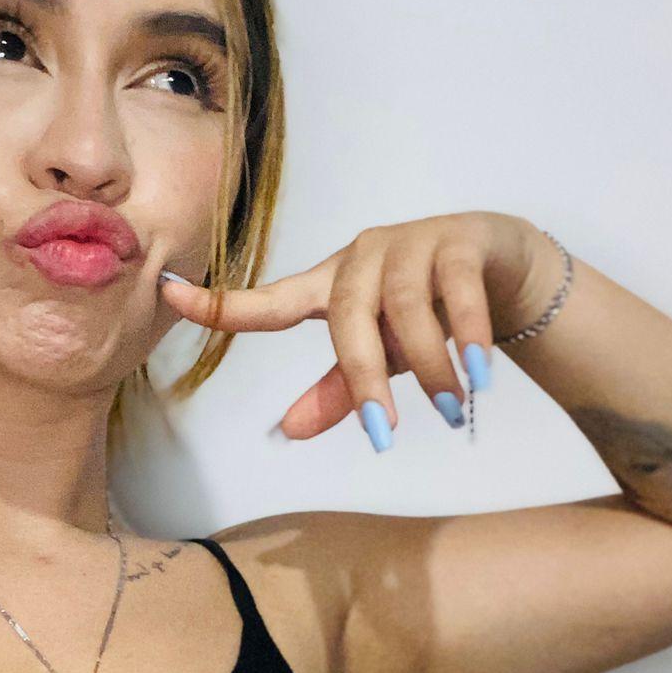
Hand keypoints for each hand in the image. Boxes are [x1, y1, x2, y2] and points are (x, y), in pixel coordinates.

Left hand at [158, 210, 540, 445]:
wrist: (506, 271)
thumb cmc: (430, 315)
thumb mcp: (383, 359)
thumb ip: (339, 392)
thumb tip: (288, 431)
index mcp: (331, 286)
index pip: (268, 300)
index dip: (220, 302)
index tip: (166, 291)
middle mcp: (363, 258)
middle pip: (345, 315)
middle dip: (365, 378)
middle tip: (388, 431)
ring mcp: (412, 243)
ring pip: (404, 306)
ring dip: (428, 365)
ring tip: (453, 409)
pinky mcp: (460, 241)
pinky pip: (457, 290)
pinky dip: (467, 335)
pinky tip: (479, 373)